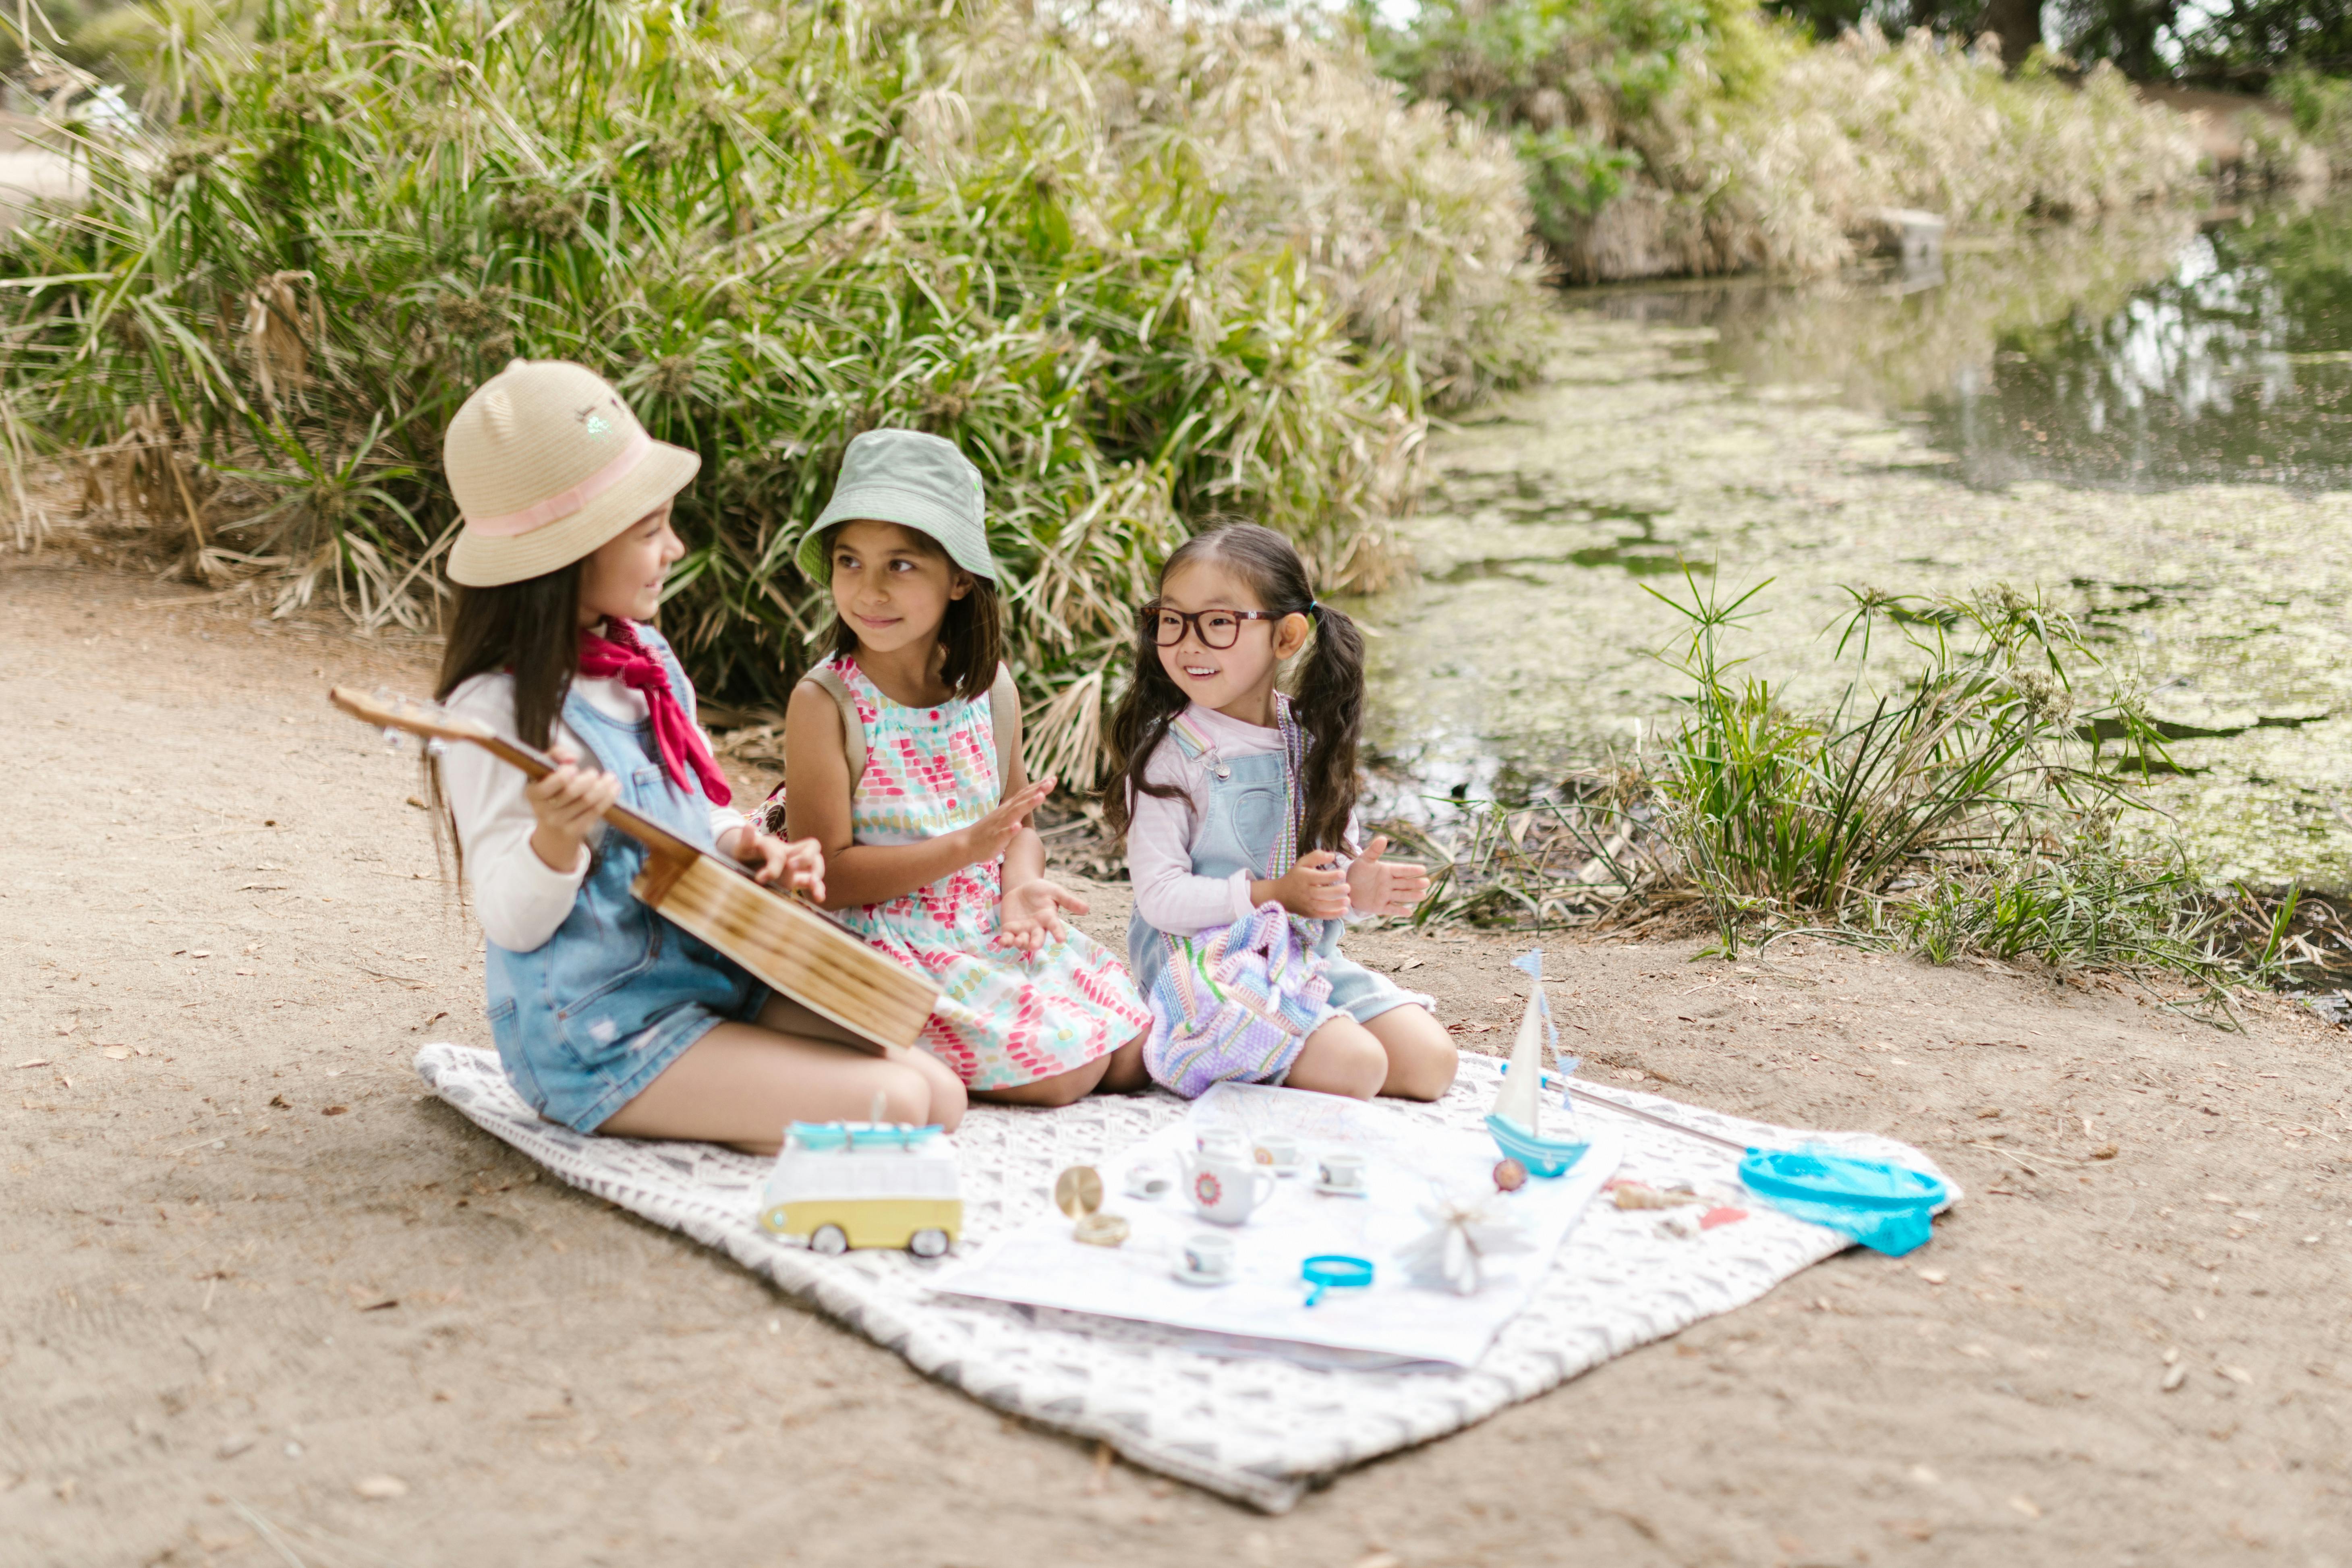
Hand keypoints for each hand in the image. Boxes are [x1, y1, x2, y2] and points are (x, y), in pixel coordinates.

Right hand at [525, 744, 618, 872]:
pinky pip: (596, 812)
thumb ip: (555, 754)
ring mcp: (560, 822)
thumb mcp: (547, 769)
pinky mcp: (576, 830)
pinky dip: (608, 798)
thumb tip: (572, 758)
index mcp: (533, 793)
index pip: (546, 787)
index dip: (562, 777)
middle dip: (588, 779)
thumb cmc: (553, 788)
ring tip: (610, 777)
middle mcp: (543, 810)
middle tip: (594, 773)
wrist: (553, 826)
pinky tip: (615, 788)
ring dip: (603, 787)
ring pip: (587, 801)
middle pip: (571, 792)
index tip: (574, 768)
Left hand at [721, 824, 827, 899]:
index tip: (760, 879)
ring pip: (816, 863)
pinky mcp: (797, 879)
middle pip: (811, 847)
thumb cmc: (746, 853)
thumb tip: (748, 825)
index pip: (780, 854)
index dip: (773, 867)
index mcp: (776, 846)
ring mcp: (796, 867)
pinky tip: (819, 897)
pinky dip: (818, 888)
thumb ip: (745, 840)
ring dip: (817, 873)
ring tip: (814, 884)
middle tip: (792, 868)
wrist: (747, 861)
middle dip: (805, 858)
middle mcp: (790, 853)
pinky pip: (812, 881)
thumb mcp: (742, 847)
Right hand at [952, 776, 1054, 868]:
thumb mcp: (1005, 816)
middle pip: (1023, 799)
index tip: (1053, 778)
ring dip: (1028, 804)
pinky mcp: (995, 839)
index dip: (1039, 786)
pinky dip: (1011, 830)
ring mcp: (1000, 825)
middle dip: (1038, 790)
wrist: (967, 844)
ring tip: (1041, 796)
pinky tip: (1018, 826)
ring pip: (1015, 813)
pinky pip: (1003, 834)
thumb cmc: (989, 831)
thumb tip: (1031, 798)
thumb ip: (1018, 807)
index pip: (1025, 794)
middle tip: (1052, 781)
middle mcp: (1005, 813)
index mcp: (1009, 809)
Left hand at [999, 877, 1088, 952]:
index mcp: (1049, 919)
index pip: (1055, 927)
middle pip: (1037, 938)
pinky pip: (1007, 938)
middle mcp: (1036, 928)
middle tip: (1034, 946)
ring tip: (1018, 941)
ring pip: (1022, 940)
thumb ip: (1068, 900)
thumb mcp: (1055, 891)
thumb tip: (1087, 909)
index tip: (1061, 940)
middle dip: (1035, 943)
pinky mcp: (1009, 929)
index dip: (1058, 933)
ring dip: (1020, 942)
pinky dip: (1005, 941)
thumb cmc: (1041, 890)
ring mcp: (1022, 930)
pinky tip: (1002, 942)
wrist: (1021, 887)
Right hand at [1258, 849, 1347, 919]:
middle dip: (1335, 891)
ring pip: (1322, 906)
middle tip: (1348, 888)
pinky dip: (1333, 915)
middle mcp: (1305, 891)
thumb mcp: (1303, 863)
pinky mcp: (1309, 913)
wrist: (1280, 894)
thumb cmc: (1296, 876)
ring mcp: (1307, 904)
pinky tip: (1344, 911)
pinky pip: (1321, 915)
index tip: (1342, 874)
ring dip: (1336, 904)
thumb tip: (1332, 855)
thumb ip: (1317, 856)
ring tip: (1348, 900)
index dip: (1331, 876)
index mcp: (1304, 878)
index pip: (1317, 877)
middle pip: (1321, 893)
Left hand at [1344, 835, 1427, 917]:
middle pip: (1405, 884)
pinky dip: (1399, 911)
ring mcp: (1385, 895)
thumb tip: (1383, 838)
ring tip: (1423, 895)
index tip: (1423, 869)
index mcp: (1387, 871)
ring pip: (1401, 896)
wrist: (1347, 885)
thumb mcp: (1364, 860)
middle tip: (1427, 883)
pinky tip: (1409, 912)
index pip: (1402, 870)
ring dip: (1412, 896)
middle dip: (1415, 884)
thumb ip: (1374, 851)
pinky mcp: (1379, 906)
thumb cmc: (1358, 871)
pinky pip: (1391, 909)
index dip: (1411, 870)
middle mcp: (1389, 884)